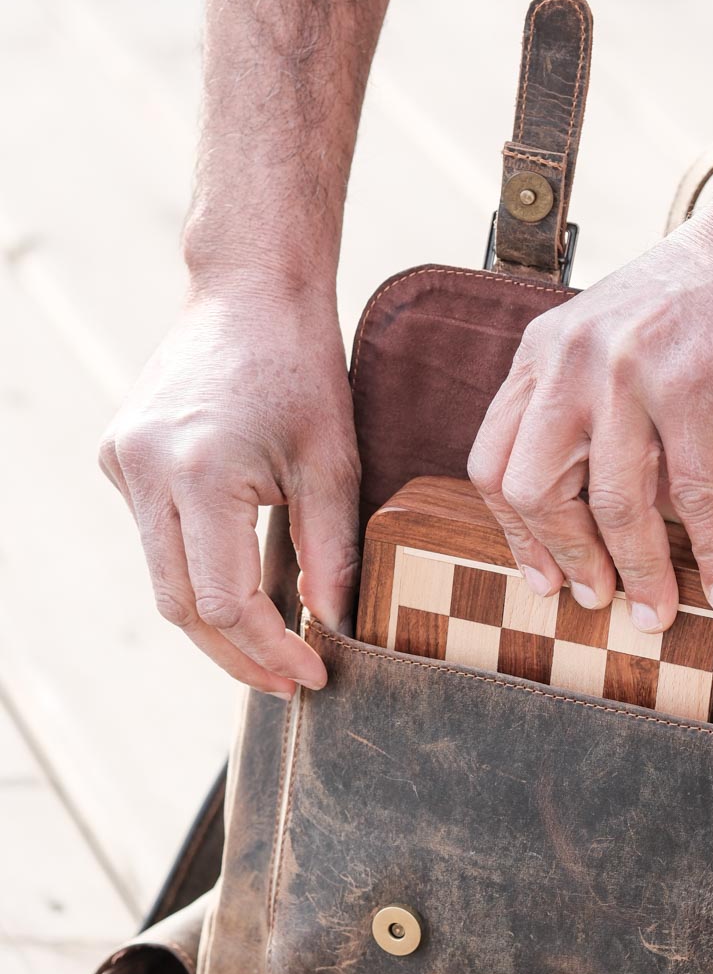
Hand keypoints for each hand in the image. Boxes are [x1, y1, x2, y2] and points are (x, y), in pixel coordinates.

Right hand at [99, 281, 360, 696]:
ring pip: (162, 581)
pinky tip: (240, 578)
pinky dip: (197, 571)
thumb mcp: (333, 463)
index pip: (226, 603)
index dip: (270, 651)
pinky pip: (155, 539)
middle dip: (237, 655)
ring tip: (271, 646)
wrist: (247, 291)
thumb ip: (332, 554)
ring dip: (214, 622)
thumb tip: (330, 628)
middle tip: (288, 682)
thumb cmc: (301, 368)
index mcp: (199, 473)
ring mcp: (122, 464)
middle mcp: (144, 471)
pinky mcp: (118, 457)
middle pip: (181, 608)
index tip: (313, 675)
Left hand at [467, 208, 712, 633]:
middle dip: (567, 558)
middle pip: (534, 491)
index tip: (541, 578)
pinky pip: (695, 497)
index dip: (515, 534)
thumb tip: (587, 523)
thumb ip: (584, 414)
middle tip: (596, 599)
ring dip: (641, 573)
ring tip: (658, 612)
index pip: (494, 463)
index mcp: (542, 354)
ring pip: (617, 505)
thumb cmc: (702, 303)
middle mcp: (571, 361)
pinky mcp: (692, 388)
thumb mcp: (610, 344)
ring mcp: (627, 372)